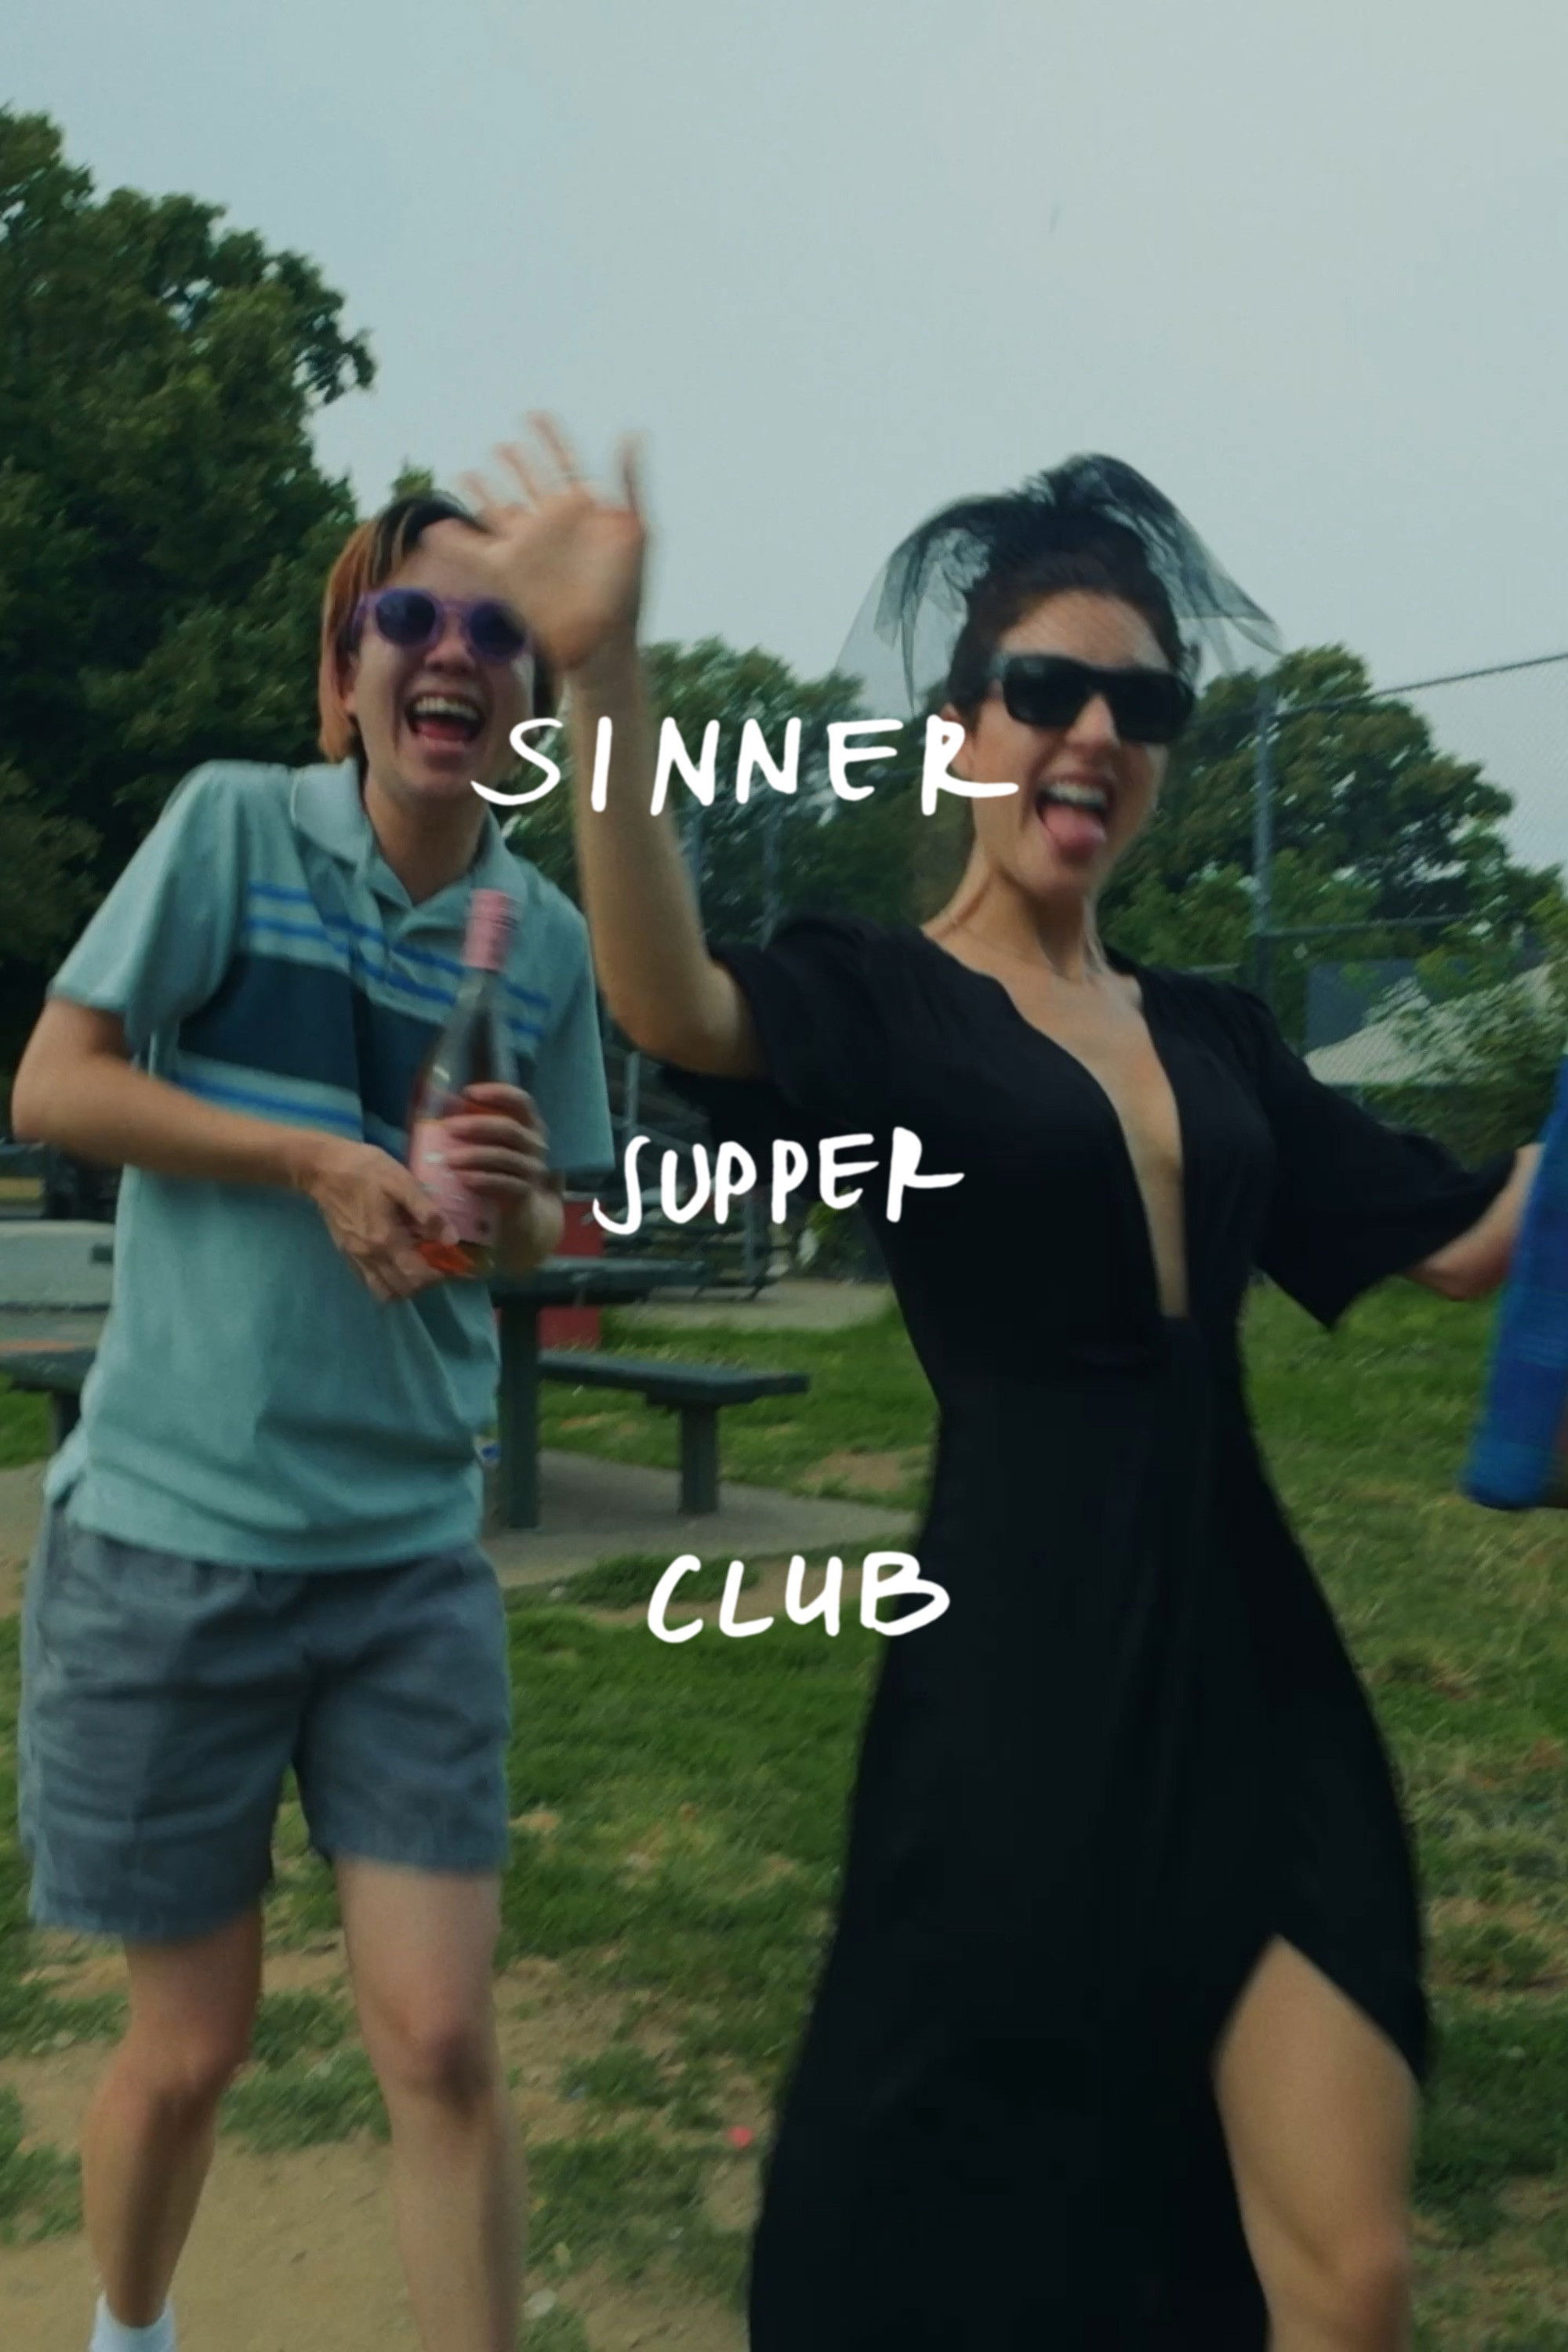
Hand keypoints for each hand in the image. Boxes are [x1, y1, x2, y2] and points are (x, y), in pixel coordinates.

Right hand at [296, 1137, 456, 1304]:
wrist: (322, 1168)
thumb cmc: (365, 1170)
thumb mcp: (401, 1181)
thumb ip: (426, 1211)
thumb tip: (450, 1239)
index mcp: (385, 1239)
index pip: (417, 1276)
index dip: (438, 1275)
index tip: (449, 1261)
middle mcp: (370, 1256)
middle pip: (403, 1290)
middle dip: (424, 1281)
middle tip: (434, 1261)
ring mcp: (355, 1258)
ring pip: (384, 1292)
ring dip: (404, 1286)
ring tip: (414, 1264)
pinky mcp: (346, 1254)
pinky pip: (368, 1282)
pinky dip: (386, 1281)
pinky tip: (394, 1261)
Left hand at [431, 1083, 550, 1210]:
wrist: (520, 1208)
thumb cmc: (499, 1166)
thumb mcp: (490, 1142)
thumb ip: (475, 1122)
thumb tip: (441, 1099)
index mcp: (530, 1124)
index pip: (521, 1101)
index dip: (497, 1093)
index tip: (468, 1092)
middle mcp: (536, 1143)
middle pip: (509, 1128)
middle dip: (477, 1126)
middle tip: (448, 1127)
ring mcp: (533, 1168)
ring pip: (504, 1156)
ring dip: (474, 1156)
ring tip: (448, 1158)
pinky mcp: (525, 1191)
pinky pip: (503, 1183)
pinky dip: (482, 1179)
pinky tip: (463, 1178)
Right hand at [440, 414, 646, 674]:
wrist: (601, 640)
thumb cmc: (627, 591)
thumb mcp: (636, 529)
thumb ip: (631, 479)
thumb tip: (631, 432)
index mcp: (581, 509)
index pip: (563, 463)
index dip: (551, 439)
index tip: (535, 414)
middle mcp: (551, 524)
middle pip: (527, 483)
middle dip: (514, 463)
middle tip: (500, 446)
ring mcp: (526, 547)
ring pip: (495, 509)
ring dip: (481, 491)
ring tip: (466, 474)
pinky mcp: (505, 572)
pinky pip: (470, 550)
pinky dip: (449, 540)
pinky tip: (431, 529)